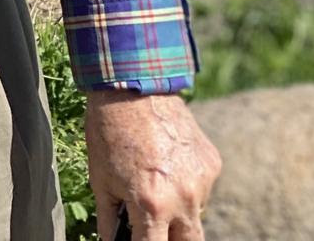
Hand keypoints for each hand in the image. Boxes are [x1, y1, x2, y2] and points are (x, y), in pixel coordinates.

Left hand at [84, 90, 220, 239]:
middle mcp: (184, 199)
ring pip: (196, 215)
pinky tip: (168, 163)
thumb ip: (109, 221)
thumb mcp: (101, 181)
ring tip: (155, 182)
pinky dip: (187, 185)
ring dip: (179, 211)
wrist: (133, 86)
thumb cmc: (108, 134)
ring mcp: (203, 182)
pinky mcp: (212, 164)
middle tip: (154, 228)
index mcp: (152, 206)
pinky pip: (202, 188)